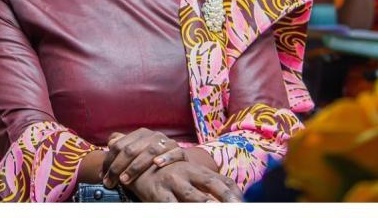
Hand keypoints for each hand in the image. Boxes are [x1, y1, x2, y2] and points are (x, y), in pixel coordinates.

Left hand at [101, 129, 185, 187]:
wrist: (176, 160)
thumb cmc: (152, 158)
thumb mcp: (137, 150)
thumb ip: (123, 145)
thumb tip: (110, 142)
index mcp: (140, 133)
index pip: (120, 145)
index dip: (109, 161)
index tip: (103, 176)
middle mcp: (153, 135)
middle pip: (132, 149)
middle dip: (118, 167)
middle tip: (110, 182)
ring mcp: (167, 142)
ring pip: (150, 151)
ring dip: (136, 166)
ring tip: (125, 180)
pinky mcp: (180, 151)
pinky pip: (175, 152)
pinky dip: (166, 157)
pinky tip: (157, 164)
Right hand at [124, 160, 242, 202]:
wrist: (133, 164)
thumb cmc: (166, 173)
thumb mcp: (187, 174)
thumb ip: (206, 183)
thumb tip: (232, 196)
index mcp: (197, 170)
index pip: (222, 181)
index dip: (235, 193)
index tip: (244, 205)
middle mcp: (188, 173)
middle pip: (213, 184)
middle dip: (226, 196)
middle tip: (237, 207)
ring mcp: (173, 182)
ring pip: (193, 197)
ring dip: (205, 205)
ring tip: (215, 210)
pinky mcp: (157, 192)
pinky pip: (169, 206)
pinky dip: (178, 211)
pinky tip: (182, 213)